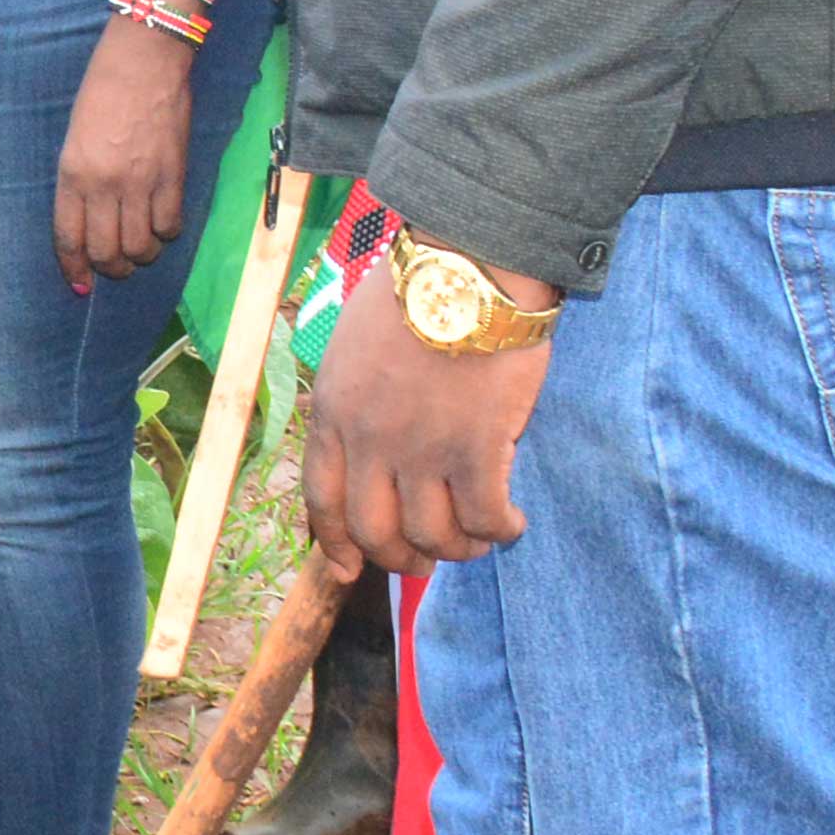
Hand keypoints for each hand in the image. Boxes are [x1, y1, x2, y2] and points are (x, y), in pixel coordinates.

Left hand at [55, 19, 199, 290]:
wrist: (144, 61)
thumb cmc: (102, 91)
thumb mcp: (74, 137)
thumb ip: (80, 180)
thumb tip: (89, 221)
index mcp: (72, 173)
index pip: (69, 237)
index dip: (75, 267)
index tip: (80, 283)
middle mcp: (104, 185)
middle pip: (107, 252)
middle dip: (111, 269)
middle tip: (117, 267)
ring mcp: (141, 183)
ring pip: (141, 247)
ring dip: (141, 256)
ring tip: (142, 247)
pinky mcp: (173, 177)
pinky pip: (171, 226)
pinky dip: (166, 233)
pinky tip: (162, 224)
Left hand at [301, 253, 548, 571]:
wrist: (466, 264)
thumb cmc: (417, 289)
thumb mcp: (354, 342)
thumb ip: (355, 396)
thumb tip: (371, 438)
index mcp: (334, 411)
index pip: (323, 498)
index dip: (336, 543)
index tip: (352, 569)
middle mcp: (370, 440)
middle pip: (375, 531)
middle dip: (402, 557)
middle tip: (429, 559)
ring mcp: (422, 448)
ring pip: (433, 535)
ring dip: (457, 548)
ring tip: (477, 537)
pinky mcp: (478, 448)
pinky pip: (485, 517)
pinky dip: (500, 530)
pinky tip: (512, 522)